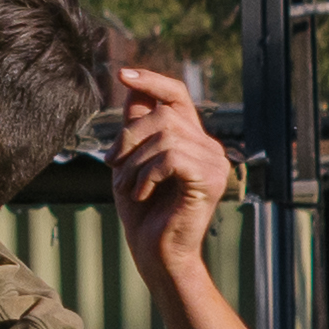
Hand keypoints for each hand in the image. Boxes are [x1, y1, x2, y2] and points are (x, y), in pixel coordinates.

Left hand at [106, 61, 234, 263]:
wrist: (156, 254)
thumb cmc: (142, 212)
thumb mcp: (131, 161)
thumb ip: (135, 126)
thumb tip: (131, 85)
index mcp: (191, 139)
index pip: (176, 95)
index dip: (151, 81)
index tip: (122, 74)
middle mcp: (208, 146)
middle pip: (163, 115)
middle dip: (128, 138)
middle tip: (113, 166)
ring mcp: (215, 162)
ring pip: (165, 136)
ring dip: (135, 162)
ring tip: (128, 186)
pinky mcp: (212, 179)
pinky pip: (171, 158)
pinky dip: (147, 175)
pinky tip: (141, 195)